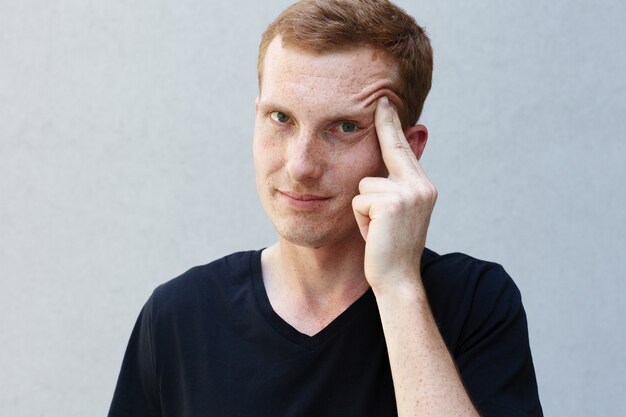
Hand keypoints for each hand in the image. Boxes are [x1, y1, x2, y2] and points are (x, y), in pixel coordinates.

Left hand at [352, 97, 436, 291]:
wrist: (397, 279)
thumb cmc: (390, 248)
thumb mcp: (398, 214)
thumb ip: (394, 187)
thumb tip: (388, 160)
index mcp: (422, 187)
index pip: (402, 150)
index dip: (393, 125)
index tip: (385, 101)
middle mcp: (420, 186)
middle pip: (387, 152)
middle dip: (383, 129)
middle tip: (382, 98)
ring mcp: (408, 193)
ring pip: (364, 183)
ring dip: (363, 207)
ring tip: (376, 229)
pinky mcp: (391, 204)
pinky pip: (359, 199)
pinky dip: (360, 218)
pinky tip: (373, 234)